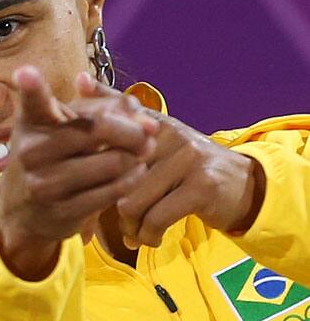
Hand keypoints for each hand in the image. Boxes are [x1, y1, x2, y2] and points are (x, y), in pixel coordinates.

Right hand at [0, 67, 157, 279]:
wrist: (24, 209)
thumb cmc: (53, 154)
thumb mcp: (64, 125)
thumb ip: (103, 108)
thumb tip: (145, 117)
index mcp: (31, 122)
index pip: (32, 102)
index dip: (30, 86)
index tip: (25, 72)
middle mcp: (31, 151)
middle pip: (99, 128)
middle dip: (134, 130)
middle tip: (148, 132)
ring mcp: (45, 183)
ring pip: (114, 162)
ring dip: (137, 157)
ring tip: (140, 153)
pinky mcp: (63, 211)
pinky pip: (115, 190)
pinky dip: (133, 178)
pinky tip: (134, 172)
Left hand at [76, 79, 264, 248]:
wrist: (244, 187)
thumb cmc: (184, 167)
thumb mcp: (153, 140)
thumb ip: (117, 117)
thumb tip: (79, 82)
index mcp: (150, 121)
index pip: (105, 134)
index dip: (85, 160)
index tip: (76, 184)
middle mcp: (166, 134)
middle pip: (112, 175)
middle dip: (104, 204)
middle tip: (108, 221)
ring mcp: (186, 159)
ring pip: (131, 201)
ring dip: (129, 226)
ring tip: (134, 233)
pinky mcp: (201, 186)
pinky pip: (156, 218)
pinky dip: (148, 235)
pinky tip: (150, 239)